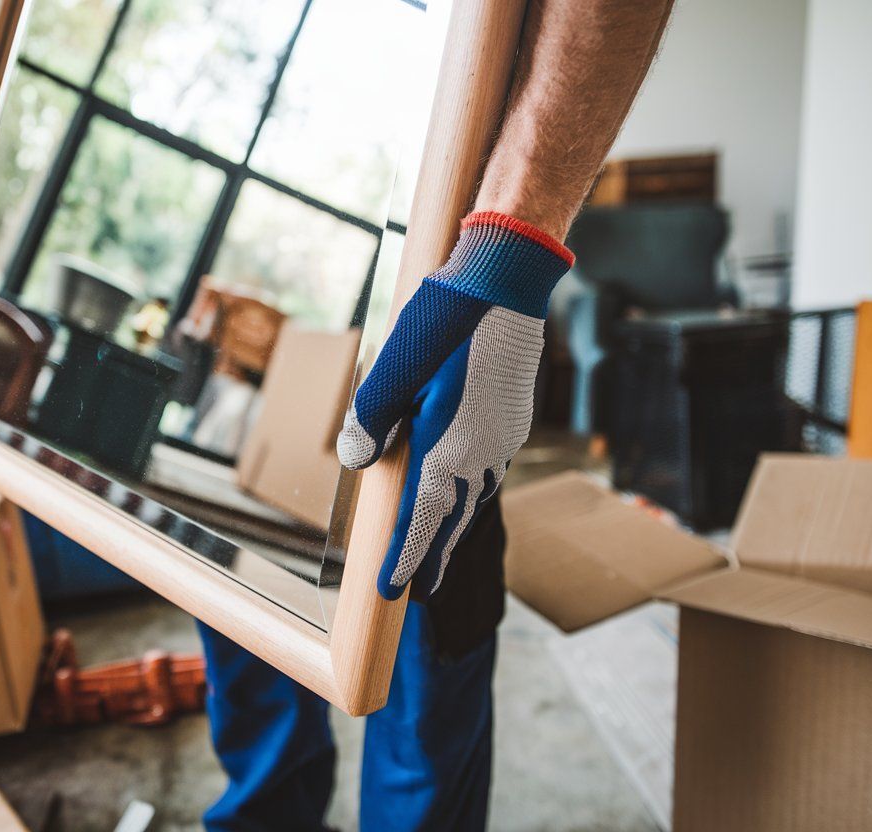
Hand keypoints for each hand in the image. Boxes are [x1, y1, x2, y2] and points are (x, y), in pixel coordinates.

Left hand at [337, 212, 571, 599]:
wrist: (508, 279)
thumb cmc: (446, 318)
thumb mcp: (393, 368)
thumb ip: (372, 419)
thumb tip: (359, 463)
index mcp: (448, 447)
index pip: (423, 521)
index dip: (407, 559)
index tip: (393, 592)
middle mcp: (481, 451)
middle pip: (454, 520)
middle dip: (434, 557)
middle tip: (421, 592)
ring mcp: (503, 435)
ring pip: (475, 496)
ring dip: (453, 525)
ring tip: (439, 550)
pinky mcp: (511, 417)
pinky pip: (488, 469)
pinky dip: (470, 491)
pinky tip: (461, 487)